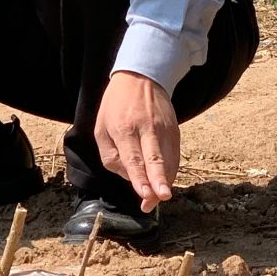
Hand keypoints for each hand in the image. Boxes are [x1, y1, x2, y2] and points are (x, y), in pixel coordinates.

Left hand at [95, 72, 181, 210]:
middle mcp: (147, 128)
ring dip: (166, 180)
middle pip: (155, 158)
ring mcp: (164, 128)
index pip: (133, 158)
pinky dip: (171, 171)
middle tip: (162, 197)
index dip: (140, 178)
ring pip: (169, 159)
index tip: (145, 194)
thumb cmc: (116, 106)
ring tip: (161, 197)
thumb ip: (110, 156)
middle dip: (159, 179)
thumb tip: (127, 177)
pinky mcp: (175, 129)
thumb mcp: (101, 128)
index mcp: (124, 128)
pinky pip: (175, 155)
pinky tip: (165, 182)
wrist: (141, 77)